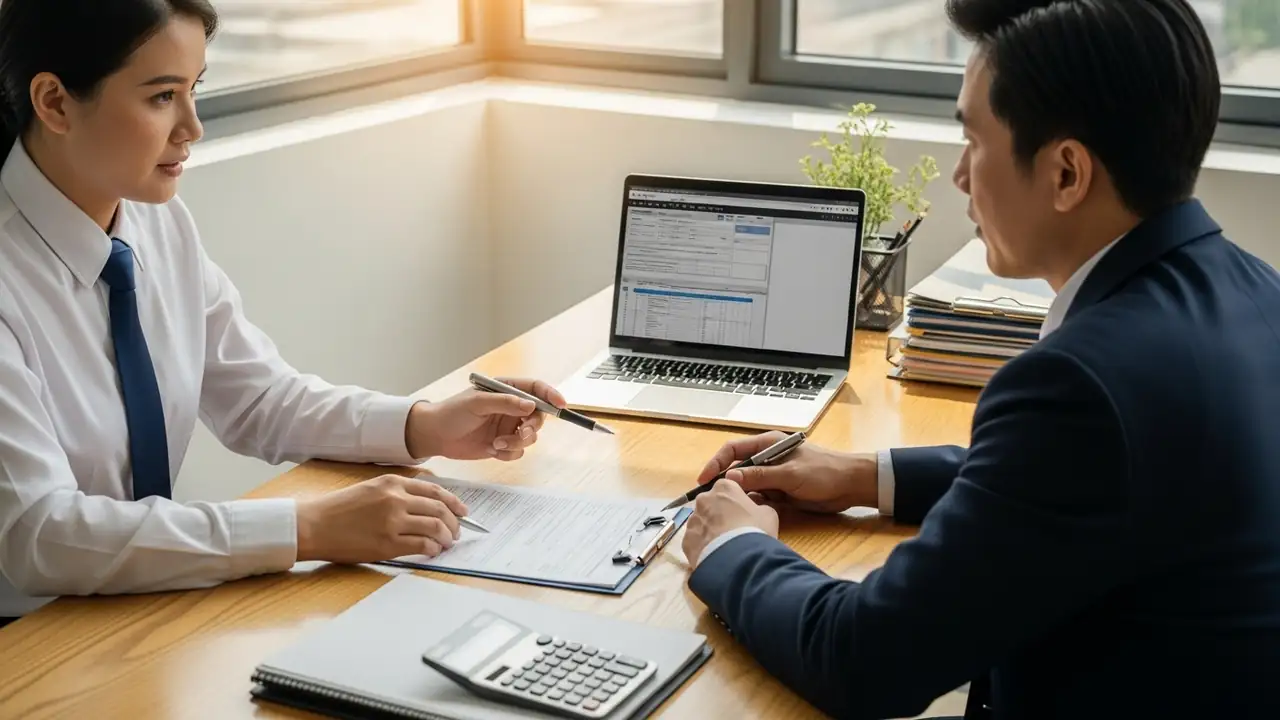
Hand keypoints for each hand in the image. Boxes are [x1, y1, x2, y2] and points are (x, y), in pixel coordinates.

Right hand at [295, 474, 468, 562]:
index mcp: (393, 483)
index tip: (463, 511)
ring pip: (436, 527)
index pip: (435, 491)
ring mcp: (393, 521)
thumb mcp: (370, 489)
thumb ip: (397, 493)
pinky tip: (433, 551)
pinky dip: (433, 549)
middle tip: (457, 532)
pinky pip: (422, 545)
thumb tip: (426, 506)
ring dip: (447, 537)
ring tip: (447, 543)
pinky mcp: (388, 543)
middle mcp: (396, 499)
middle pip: (440, 509)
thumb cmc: (339, 509)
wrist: (314, 525)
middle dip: (454, 522)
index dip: (454, 502)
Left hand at [406, 378, 565, 460]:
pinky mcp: (502, 444)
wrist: (434, 436)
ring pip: (530, 436)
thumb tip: (531, 405)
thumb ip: (505, 402)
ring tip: (498, 444)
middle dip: (532, 427)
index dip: (551, 395)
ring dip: (518, 442)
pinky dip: (509, 453)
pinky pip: (518, 451)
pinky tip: (493, 450)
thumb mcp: (477, 403)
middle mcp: (510, 408)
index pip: (536, 389)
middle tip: (521, 433)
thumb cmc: (451, 412)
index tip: (561, 405)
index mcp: (506, 390)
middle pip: (538, 416)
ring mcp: (507, 426)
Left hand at [682, 479, 778, 565]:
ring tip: (724, 546)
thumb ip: (759, 507)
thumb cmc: (755, 530)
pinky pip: (695, 540)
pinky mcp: (685, 540)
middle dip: (720, 514)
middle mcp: (703, 499)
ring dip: (710, 529)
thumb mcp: (768, 514)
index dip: (736, 500)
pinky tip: (714, 555)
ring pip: (701, 522)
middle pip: (711, 503)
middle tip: (734, 530)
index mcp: (724, 487)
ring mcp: (692, 520)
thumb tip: (754, 510)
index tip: (743, 513)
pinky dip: (703, 545)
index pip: (728, 487)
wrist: (737, 559)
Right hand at [697, 431, 877, 513]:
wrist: (852, 486)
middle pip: (736, 468)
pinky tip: (746, 513)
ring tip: (725, 509)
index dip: (716, 463)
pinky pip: (758, 497)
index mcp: (768, 444)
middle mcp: (767, 458)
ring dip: (737, 496)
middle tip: (710, 499)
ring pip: (746, 485)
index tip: (704, 480)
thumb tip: (730, 478)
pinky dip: (751, 504)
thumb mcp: (790, 474)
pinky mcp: (780, 491)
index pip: (733, 450)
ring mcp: (773, 475)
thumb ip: (760, 475)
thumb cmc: (824, 472)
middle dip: (723, 482)